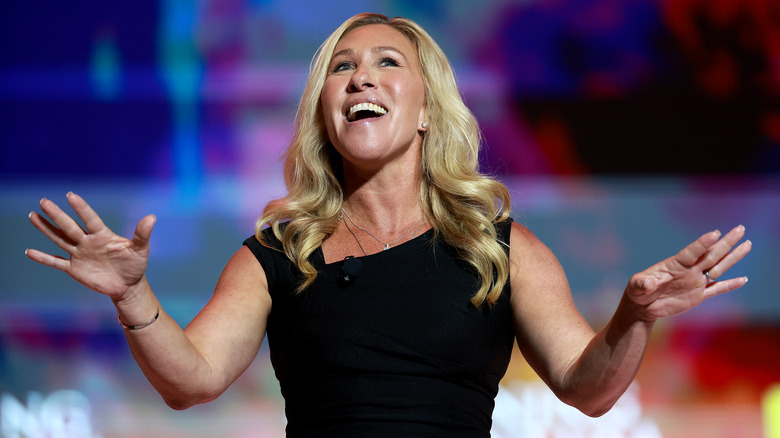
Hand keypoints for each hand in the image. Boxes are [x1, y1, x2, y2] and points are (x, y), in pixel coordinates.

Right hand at [26, 192, 155, 300]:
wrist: (127, 285)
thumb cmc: (135, 264)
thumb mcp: (141, 249)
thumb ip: (142, 233)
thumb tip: (152, 217)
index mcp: (102, 235)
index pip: (90, 219)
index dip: (81, 208)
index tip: (70, 195)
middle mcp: (88, 241)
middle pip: (69, 226)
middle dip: (57, 215)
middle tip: (44, 201)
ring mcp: (79, 254)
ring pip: (59, 239)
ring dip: (46, 229)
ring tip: (33, 216)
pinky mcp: (74, 269)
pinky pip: (56, 262)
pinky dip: (43, 258)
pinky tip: (29, 252)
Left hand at [625, 225, 750, 321]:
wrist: (643, 306)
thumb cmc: (638, 291)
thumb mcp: (636, 286)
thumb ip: (642, 283)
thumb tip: (647, 283)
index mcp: (675, 264)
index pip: (692, 252)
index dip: (702, 243)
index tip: (715, 233)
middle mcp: (688, 270)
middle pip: (711, 254)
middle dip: (726, 243)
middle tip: (740, 229)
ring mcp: (695, 281)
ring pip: (718, 268)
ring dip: (733, 257)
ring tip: (747, 244)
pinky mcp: (698, 295)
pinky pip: (717, 289)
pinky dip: (730, 285)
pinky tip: (743, 280)